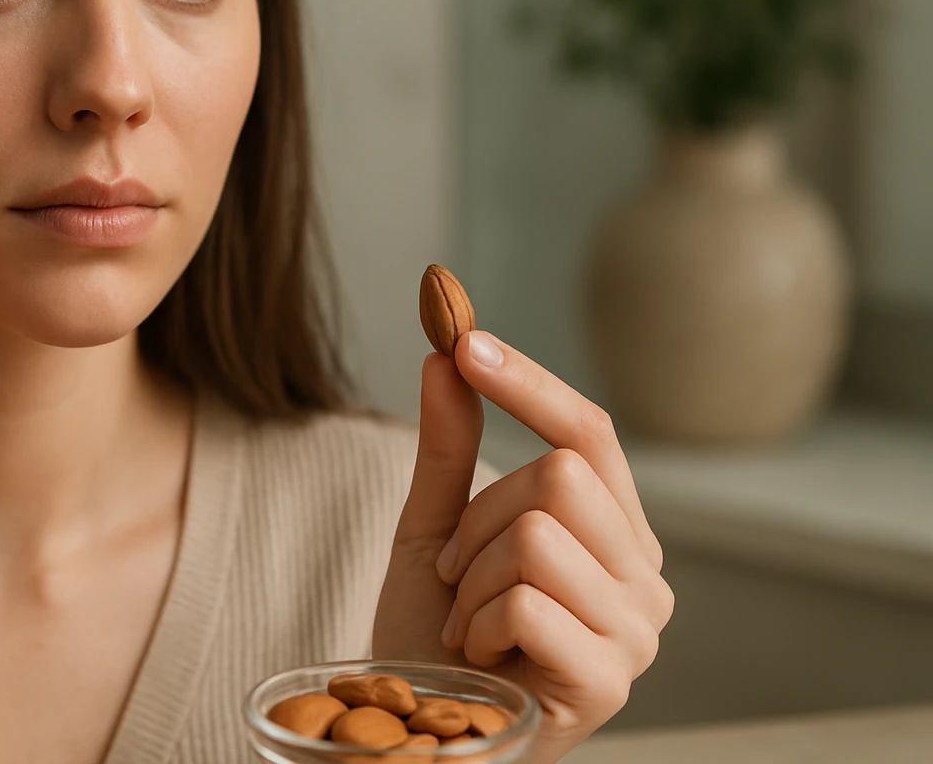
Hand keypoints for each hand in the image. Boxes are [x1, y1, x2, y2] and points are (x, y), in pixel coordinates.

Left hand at [372, 331, 673, 763]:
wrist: (417, 730)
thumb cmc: (435, 635)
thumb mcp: (435, 527)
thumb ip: (449, 447)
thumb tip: (447, 352)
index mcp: (615, 533)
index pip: (590, 433)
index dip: (529, 382)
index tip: (464, 339)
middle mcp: (644, 577)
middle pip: (559, 476)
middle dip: (477, 519)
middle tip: (453, 574)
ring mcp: (636, 632)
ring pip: (538, 534)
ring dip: (470, 578)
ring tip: (466, 622)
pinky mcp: (611, 680)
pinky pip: (526, 599)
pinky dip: (475, 622)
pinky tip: (478, 655)